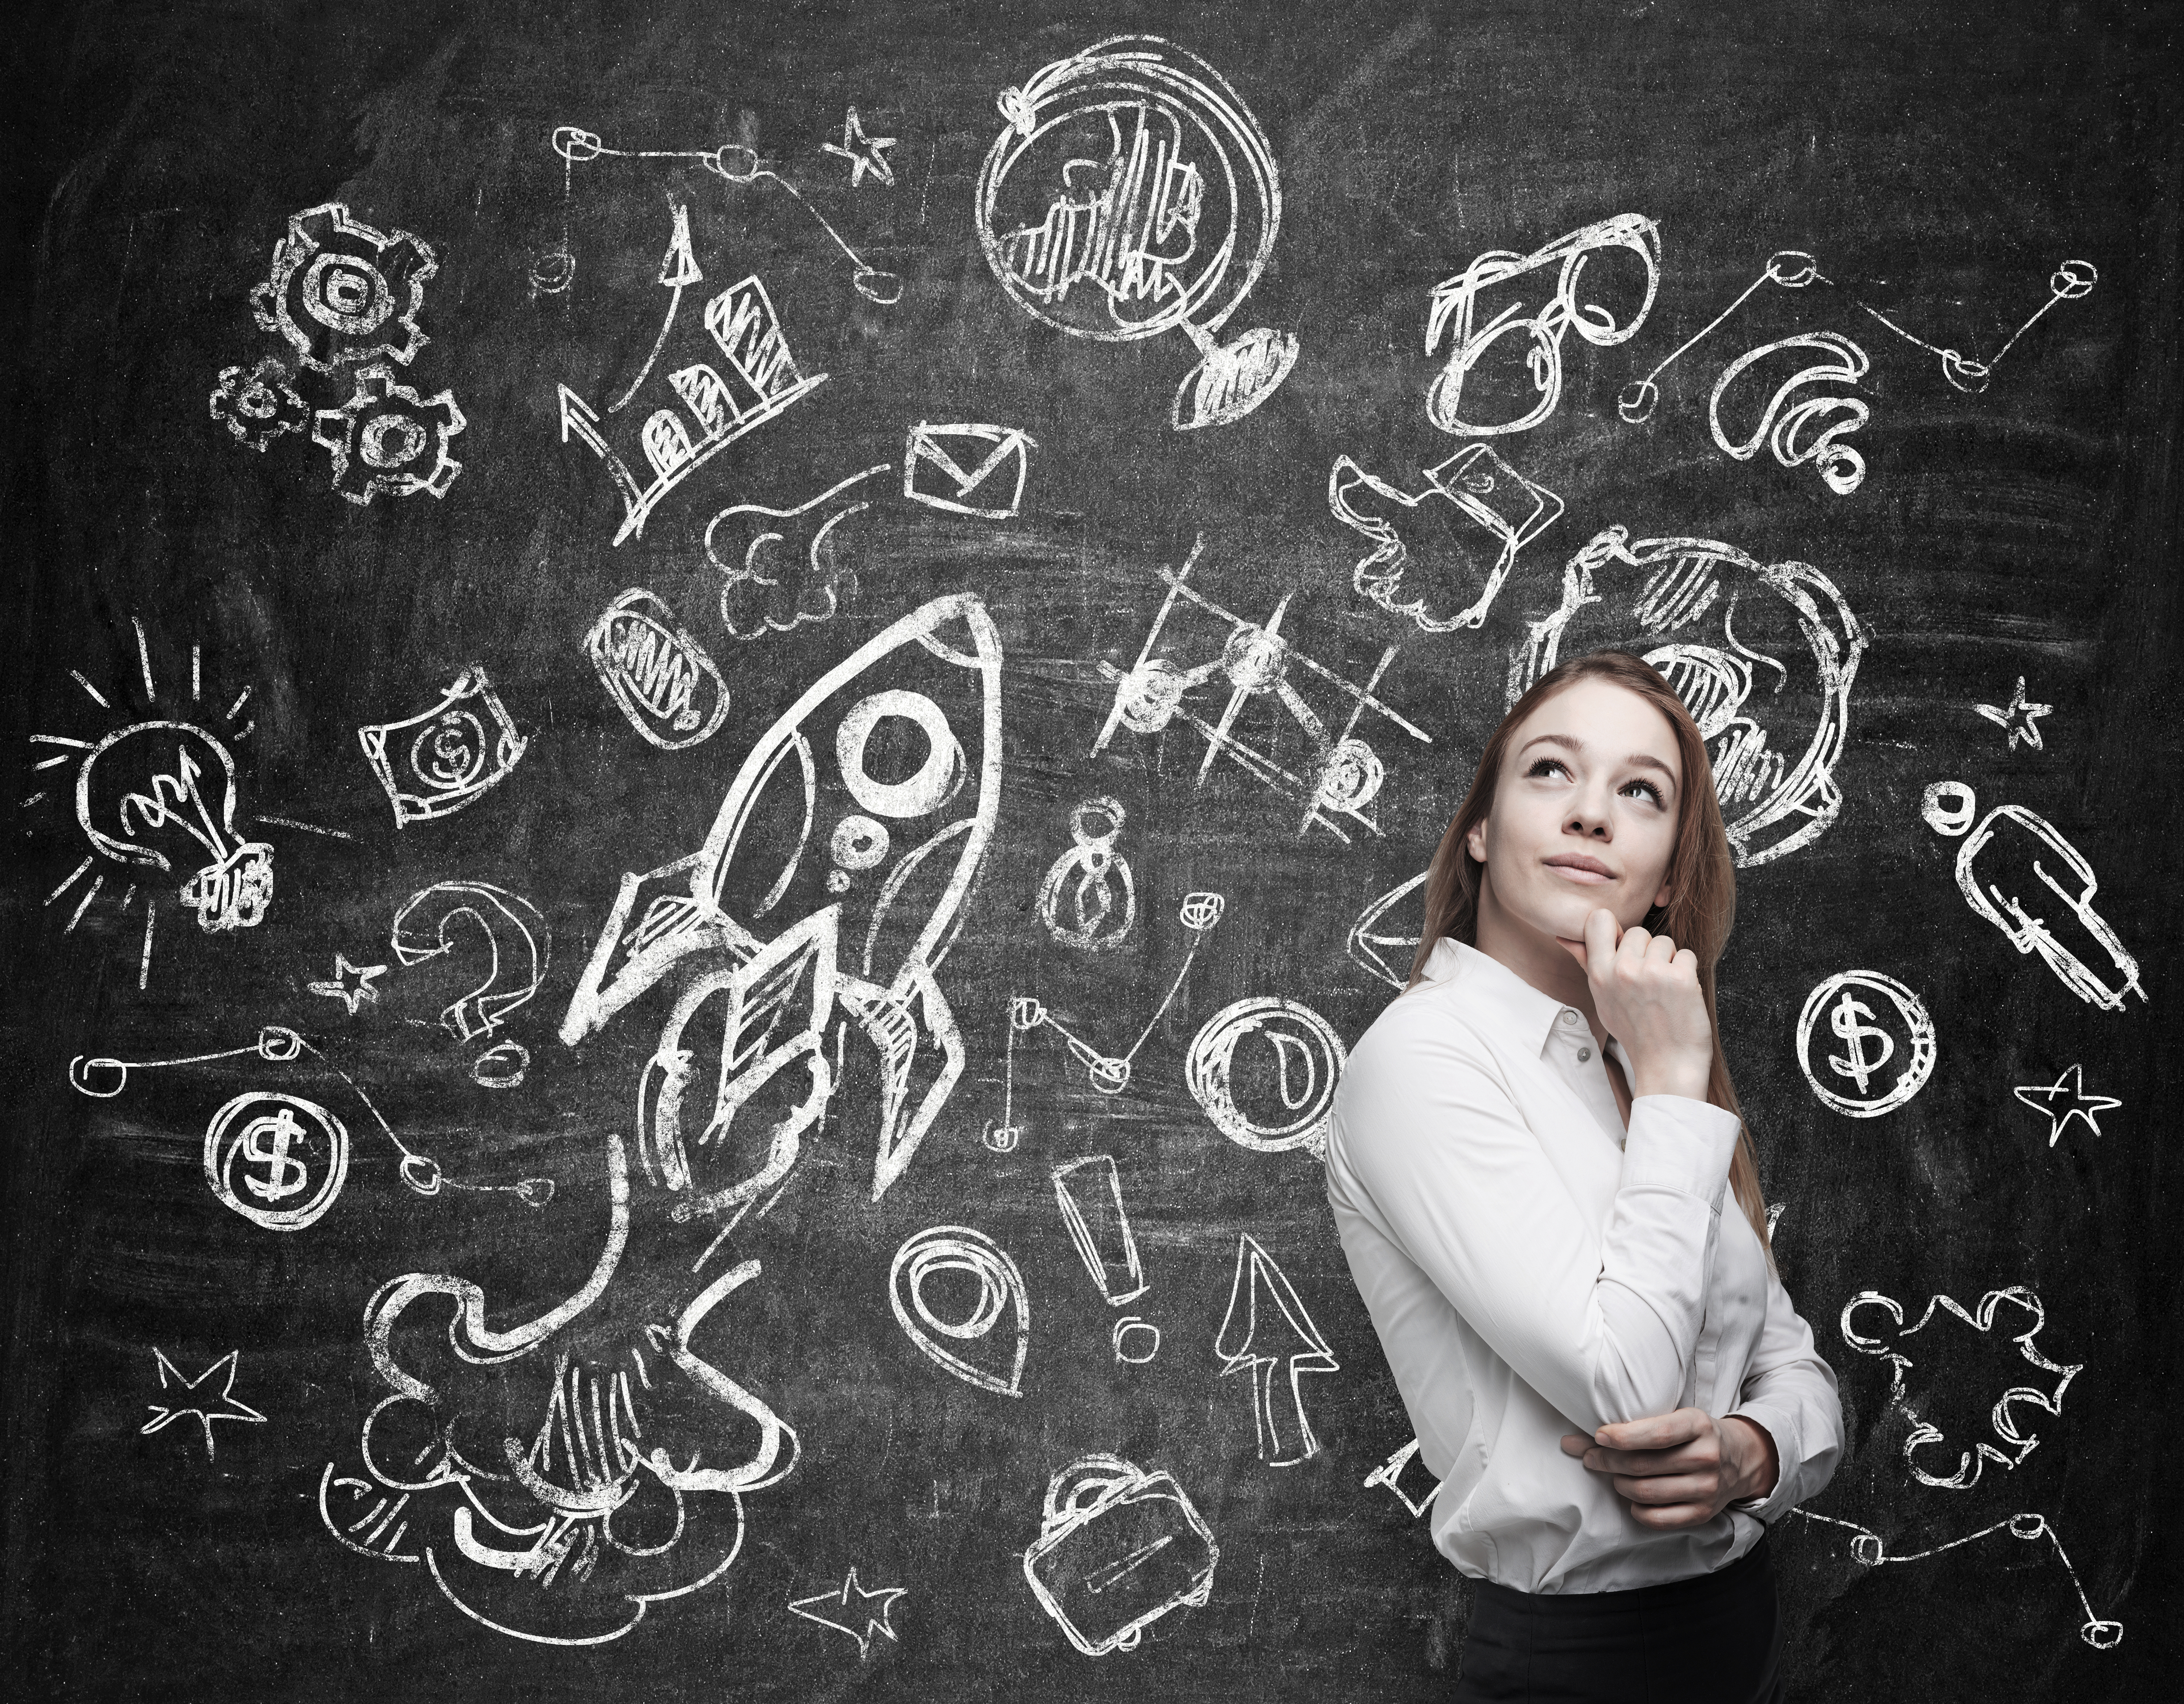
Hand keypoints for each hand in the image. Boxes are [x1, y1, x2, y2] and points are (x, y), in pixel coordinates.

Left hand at [1559, 1410, 1778, 1529]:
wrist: (1739, 1459)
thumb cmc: (1694, 1435)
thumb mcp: (1676, 1418)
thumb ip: (1633, 1426)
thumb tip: (1571, 1441)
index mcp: (1698, 1425)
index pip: (1657, 1433)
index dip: (1623, 1437)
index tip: (1599, 1436)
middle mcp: (1705, 1457)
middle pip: (1644, 1464)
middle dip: (1608, 1461)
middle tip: (1590, 1457)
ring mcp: (1707, 1488)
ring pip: (1647, 1492)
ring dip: (1619, 1484)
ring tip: (1613, 1476)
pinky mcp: (1703, 1513)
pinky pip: (1659, 1519)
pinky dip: (1637, 1510)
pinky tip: (1631, 1499)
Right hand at [1581, 908, 1713, 1099]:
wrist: (1666, 1065)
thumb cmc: (1635, 1032)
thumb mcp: (1602, 999)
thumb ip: (1587, 963)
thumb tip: (1564, 936)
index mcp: (1599, 975)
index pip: (1599, 919)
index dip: (1616, 931)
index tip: (1624, 950)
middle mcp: (1622, 971)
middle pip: (1639, 931)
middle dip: (1648, 952)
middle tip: (1648, 983)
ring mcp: (1652, 973)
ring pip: (1665, 942)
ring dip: (1669, 962)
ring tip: (1664, 990)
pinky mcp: (1681, 978)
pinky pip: (1687, 955)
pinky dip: (1688, 972)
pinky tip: (1680, 994)